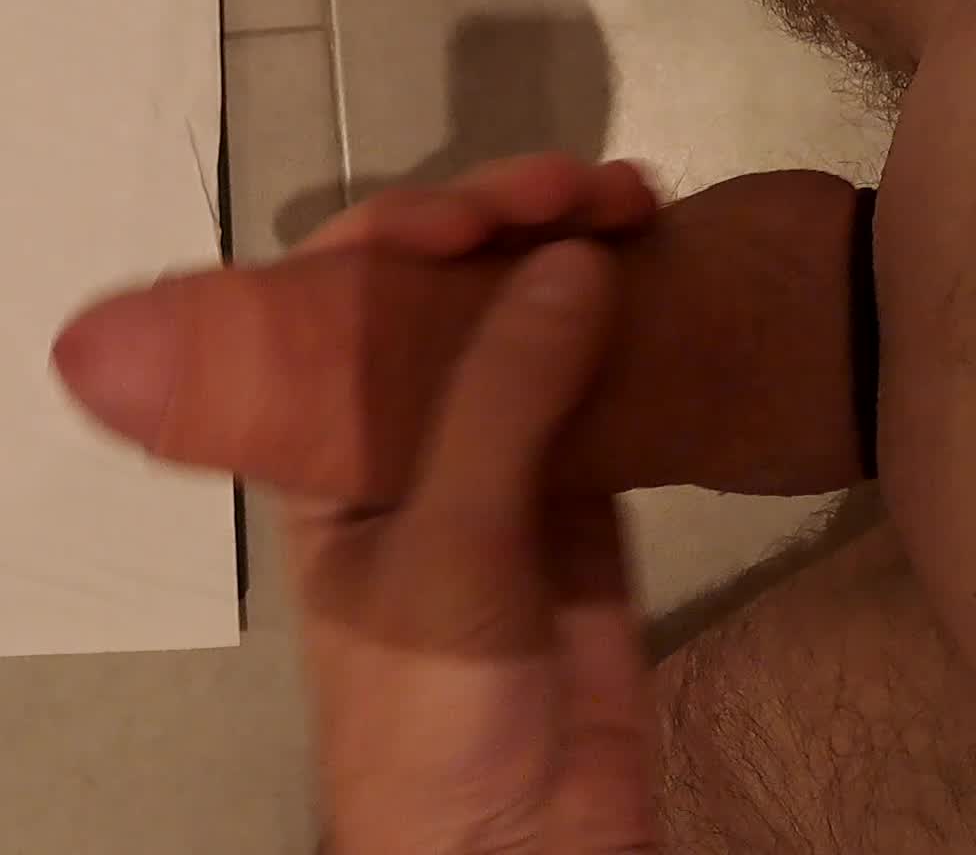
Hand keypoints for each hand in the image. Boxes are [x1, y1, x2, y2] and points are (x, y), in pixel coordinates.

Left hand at [53, 154, 659, 852]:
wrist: (521, 834)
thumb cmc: (430, 705)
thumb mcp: (449, 546)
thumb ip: (499, 404)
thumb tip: (567, 262)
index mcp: (320, 440)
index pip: (332, 298)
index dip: (391, 233)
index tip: (467, 211)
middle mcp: (397, 428)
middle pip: (432, 286)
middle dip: (495, 218)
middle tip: (576, 186)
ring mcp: (491, 450)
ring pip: (517, 314)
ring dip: (565, 244)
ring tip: (633, 198)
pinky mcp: (577, 481)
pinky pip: (591, 370)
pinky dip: (621, 310)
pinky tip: (655, 252)